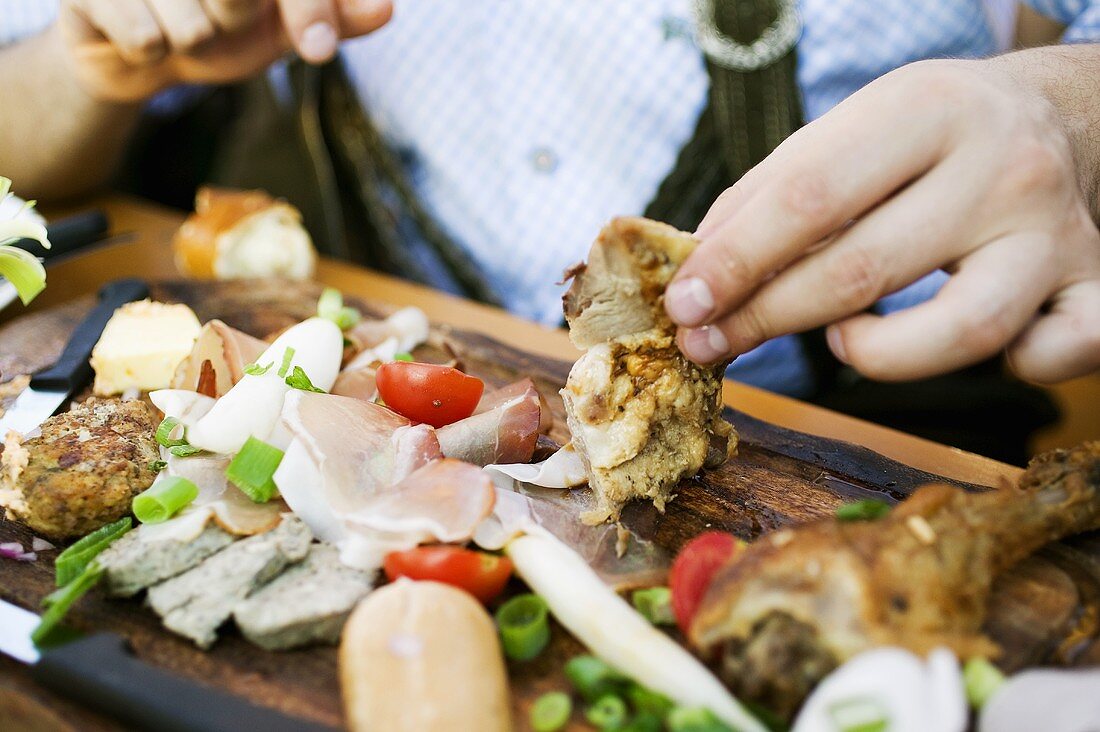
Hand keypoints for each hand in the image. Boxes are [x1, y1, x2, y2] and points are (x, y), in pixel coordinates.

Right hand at [57, 0, 392, 101]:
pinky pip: (145, 37)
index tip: (319, 50)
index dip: (308, 11)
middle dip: (236, 23)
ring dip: (191, 40)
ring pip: (193, 26)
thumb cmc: (223, 23)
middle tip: (218, 16)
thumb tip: (385, 7)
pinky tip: (138, 28)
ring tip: (175, 21)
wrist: (139, 45)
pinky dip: (148, 47)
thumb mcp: (287, 23)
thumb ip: (338, 16)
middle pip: (240, 1)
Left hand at [665, 58, 1099, 383]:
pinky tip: (959, 343)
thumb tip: (697, 273)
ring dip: (876, 354)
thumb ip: (767, 195)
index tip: (682, 304)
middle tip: (708, 344)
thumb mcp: (849, 133)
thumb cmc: (926, 139)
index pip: (810, 196)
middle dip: (764, 318)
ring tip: (843, 337)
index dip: (734, 261)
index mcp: (928, 108)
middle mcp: (1004, 166)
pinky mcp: (1098, 287)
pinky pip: (1050, 357)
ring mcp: (1059, 233)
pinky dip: (1007, 367)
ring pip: (962, 330)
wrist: (1062, 119)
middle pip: (863, 268)